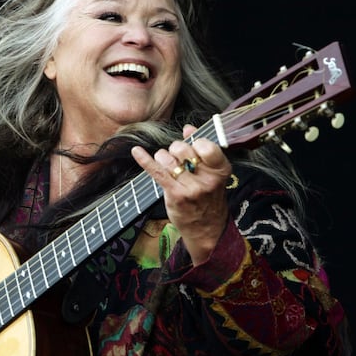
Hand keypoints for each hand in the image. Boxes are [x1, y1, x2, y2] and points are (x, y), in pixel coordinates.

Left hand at [131, 125, 232, 264]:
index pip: (206, 145)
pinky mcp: (175, 195)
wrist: (206, 227)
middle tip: (177, 159)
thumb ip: (202, 148)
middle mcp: (207, 179)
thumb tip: (188, 128)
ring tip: (167, 165)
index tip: (193, 148)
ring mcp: (191, 188)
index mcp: (220, 169)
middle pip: (182, 150)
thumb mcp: (212, 173)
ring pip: (168, 159)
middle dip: (175, 149)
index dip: (196, 143)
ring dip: (163, 157)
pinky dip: (145, 160)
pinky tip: (136, 151)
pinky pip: (157, 172)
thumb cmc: (208, 197)